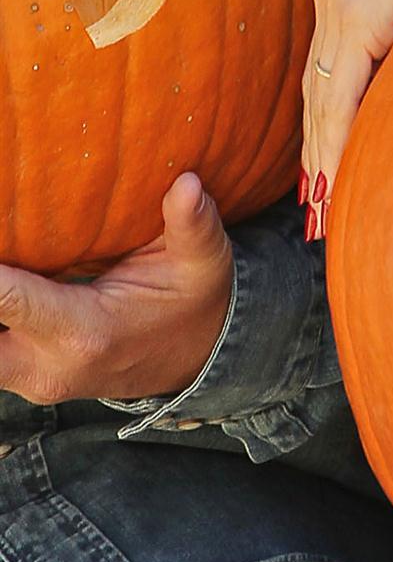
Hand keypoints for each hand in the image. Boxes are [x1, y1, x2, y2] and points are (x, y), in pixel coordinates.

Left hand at [0, 175, 233, 405]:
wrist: (196, 358)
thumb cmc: (195, 301)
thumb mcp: (203, 260)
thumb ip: (192, 223)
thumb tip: (186, 182)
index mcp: (84, 333)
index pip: (7, 298)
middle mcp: (48, 365)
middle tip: (2, 238)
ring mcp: (33, 379)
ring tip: (8, 251)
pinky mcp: (27, 376)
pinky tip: (11, 273)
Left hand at [302, 0, 392, 218]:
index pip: (324, 66)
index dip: (321, 118)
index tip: (320, 162)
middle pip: (314, 89)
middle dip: (314, 150)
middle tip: (314, 204)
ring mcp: (338, 6)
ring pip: (322, 98)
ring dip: (322, 156)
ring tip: (324, 205)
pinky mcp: (359, 18)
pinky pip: (342, 93)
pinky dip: (338, 138)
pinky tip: (337, 173)